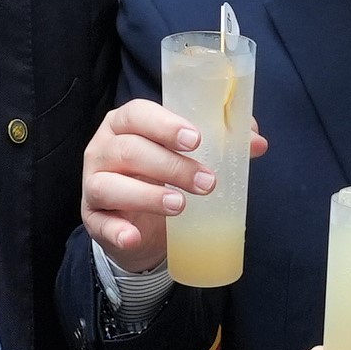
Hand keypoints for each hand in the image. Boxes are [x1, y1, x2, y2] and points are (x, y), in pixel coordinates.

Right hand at [81, 97, 265, 270]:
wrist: (138, 222)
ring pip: (110, 184)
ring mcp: (93, 183)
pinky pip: (100, 224)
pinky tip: (134, 236)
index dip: (165, 125)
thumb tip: (257, 142)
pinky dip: (117, 230)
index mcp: (125, 124)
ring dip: (147, 195)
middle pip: (130, 150)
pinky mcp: (93, 218)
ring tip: (181, 205)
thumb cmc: (161, 176)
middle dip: (171, 165)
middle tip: (207, 182)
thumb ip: (222, 143)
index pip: (138, 114)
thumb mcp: (187, 156)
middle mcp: (103, 149)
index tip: (196, 140)